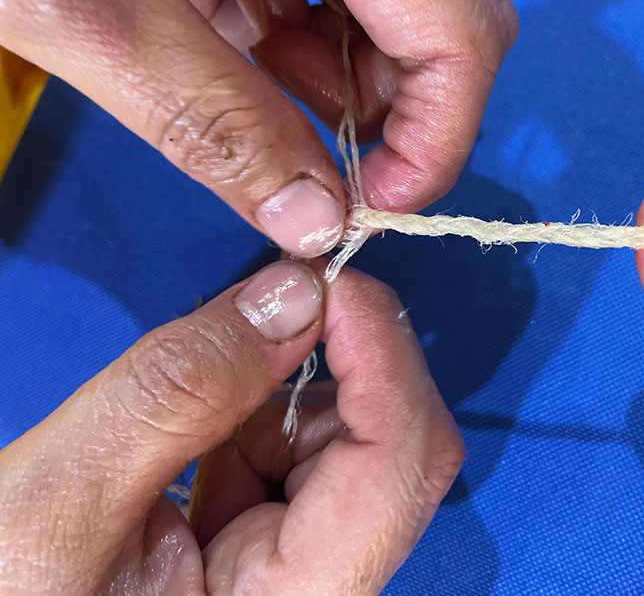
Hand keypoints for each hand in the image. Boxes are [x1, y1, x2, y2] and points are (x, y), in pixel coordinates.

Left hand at [0, 0, 515, 255]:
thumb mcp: (81, 8)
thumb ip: (210, 122)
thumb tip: (317, 222)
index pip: (458, 25)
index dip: (439, 135)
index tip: (376, 205)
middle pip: (454, 12)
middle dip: (403, 111)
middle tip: (321, 167)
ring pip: (411, 1)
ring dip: (355, 77)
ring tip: (257, 87)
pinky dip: (317, 37)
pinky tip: (244, 40)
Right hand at [0, 262, 462, 593]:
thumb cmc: (5, 594)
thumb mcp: (67, 496)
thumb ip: (180, 393)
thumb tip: (293, 293)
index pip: (401, 464)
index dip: (385, 356)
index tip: (334, 281)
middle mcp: (327, 588)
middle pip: (394, 445)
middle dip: (324, 373)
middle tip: (254, 321)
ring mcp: (309, 567)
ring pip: (350, 439)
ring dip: (275, 403)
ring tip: (181, 441)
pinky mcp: (282, 547)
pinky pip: (304, 455)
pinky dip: (253, 424)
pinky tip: (192, 458)